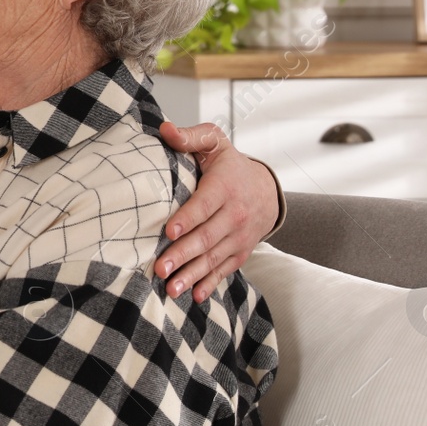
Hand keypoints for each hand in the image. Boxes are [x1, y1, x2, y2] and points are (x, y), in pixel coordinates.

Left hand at [157, 121, 279, 302]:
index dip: (188, 218)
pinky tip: (194, 295)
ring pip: (214, 257)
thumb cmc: (229, 164)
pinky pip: (225, 269)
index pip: (205, 204)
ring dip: (192, 274)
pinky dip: (210, 283)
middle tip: (160, 267)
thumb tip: (165, 129)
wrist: (266, 189)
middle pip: (207, 236)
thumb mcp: (214, 143)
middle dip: (183, 253)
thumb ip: (191, 137)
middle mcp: (236, 214)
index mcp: (226, 186)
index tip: (169, 230)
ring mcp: (239, 236)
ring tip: (171, 287)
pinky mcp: (240, 252)